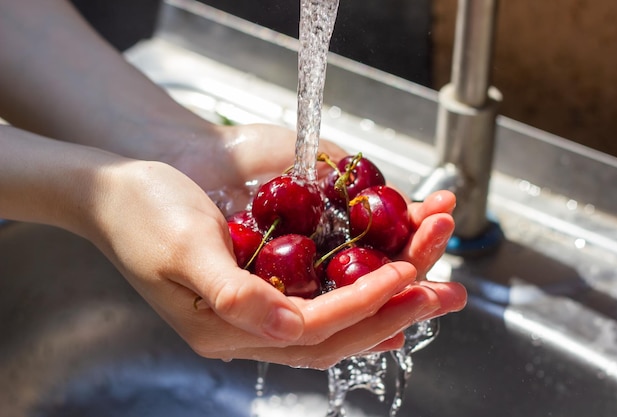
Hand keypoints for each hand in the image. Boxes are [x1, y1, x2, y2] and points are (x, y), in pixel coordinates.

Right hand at [84, 126, 464, 368]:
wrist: (114, 189)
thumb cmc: (141, 211)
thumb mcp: (183, 248)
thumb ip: (234, 295)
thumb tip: (287, 327)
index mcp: (223, 327)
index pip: (310, 327)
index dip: (363, 304)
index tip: (409, 275)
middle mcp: (246, 327)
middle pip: (336, 331)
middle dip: (397, 310)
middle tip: (452, 293)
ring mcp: (256, 309)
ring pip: (336, 318)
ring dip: (390, 301)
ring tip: (439, 286)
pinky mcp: (262, 285)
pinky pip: (323, 300)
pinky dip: (362, 296)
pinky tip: (394, 292)